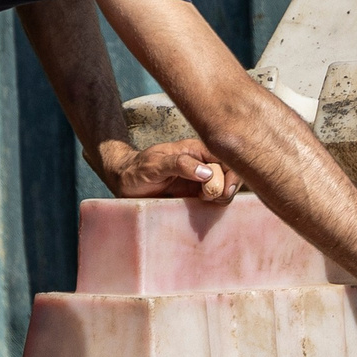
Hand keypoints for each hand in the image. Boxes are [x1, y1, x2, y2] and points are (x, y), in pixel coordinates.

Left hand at [105, 138, 239, 202]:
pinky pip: (215, 200)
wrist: (126, 182)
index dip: (231, 173)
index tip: (222, 190)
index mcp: (196, 150)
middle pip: (230, 173)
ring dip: (221, 197)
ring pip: (225, 188)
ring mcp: (201, 180)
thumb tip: (206, 173)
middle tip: (210, 198)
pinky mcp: (197, 195)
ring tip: (204, 201)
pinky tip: (203, 206)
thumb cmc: (138, 169)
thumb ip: (179, 164)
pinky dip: (215, 205)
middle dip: (227, 187)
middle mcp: (203, 163)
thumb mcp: (155, 164)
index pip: (226, 157)